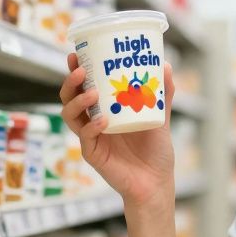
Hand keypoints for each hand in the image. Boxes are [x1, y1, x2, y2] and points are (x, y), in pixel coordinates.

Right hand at [58, 53, 175, 206]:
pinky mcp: (93, 154)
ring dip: (78, 101)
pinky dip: (92, 126)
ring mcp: (91, 138)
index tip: (77, 54)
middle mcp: (93, 122)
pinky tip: (104, 121)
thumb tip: (166, 65)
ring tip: (92, 93)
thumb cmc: (155, 151)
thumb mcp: (161, 117)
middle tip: (81, 71)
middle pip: (69, 98)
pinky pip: (85, 137)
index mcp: (104, 110)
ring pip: (70, 116)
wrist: (157, 182)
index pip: (84, 87)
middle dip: (70, 83)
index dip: (76, 71)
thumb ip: (162, 94)